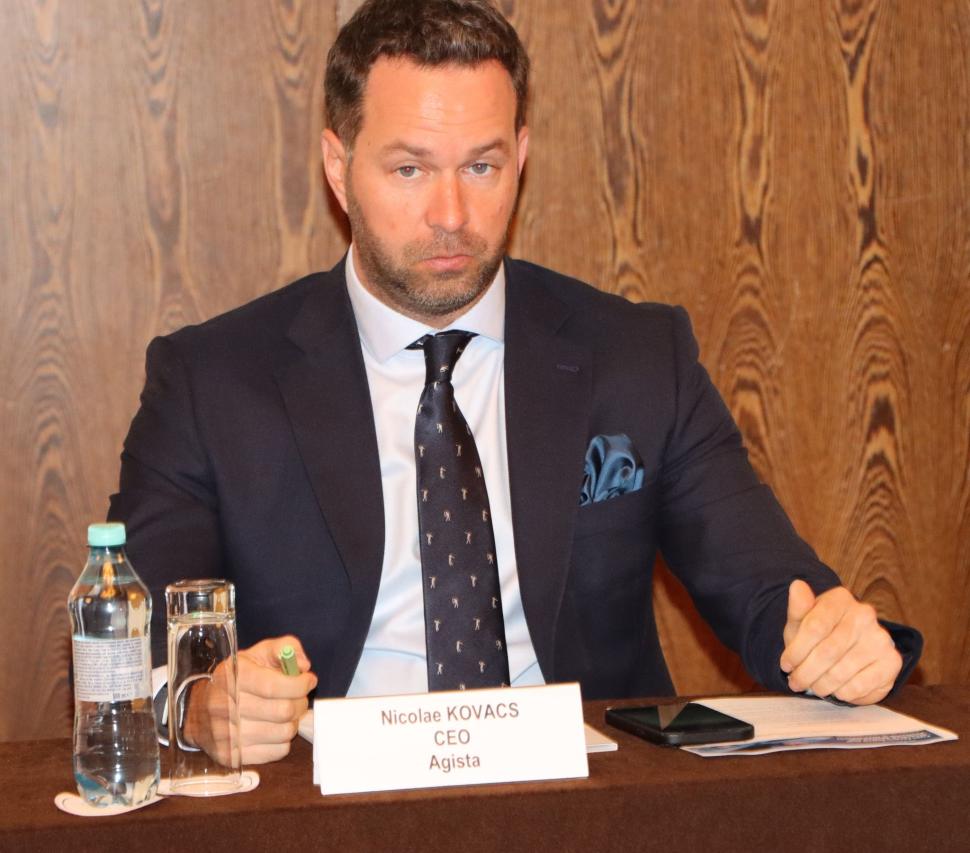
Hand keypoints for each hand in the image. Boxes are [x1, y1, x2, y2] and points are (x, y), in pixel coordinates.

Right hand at [184, 635, 316, 764]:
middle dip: (300, 702)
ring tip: (288, 713)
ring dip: (293, 722)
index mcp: (233, 677)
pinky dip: (283, 740)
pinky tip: (275, 729)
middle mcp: (226, 707)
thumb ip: (283, 648)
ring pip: (283, 733)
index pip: (274, 686)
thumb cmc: (235, 678)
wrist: (198, 710)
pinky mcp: (231, 757)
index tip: (309, 680)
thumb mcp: (256, 654)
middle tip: (299, 697)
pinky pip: (277, 752)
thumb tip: (304, 665)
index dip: (299, 684)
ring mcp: (227, 736)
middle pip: (283, 711)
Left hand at [780, 580, 901, 704]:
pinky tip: (836, 691)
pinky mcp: (891, 661)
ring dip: (822, 685)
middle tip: (796, 683)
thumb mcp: (801, 622)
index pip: (814, 627)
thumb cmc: (817, 635)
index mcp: (839, 599)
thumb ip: (798, 608)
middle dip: (807, 672)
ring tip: (814, 688)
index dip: (796, 651)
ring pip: (842, 670)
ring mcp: (881, 637)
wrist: (847, 651)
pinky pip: (861, 684)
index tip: (785, 665)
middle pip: (828, 652)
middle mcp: (864, 614)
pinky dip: (843, 692)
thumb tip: (796, 585)